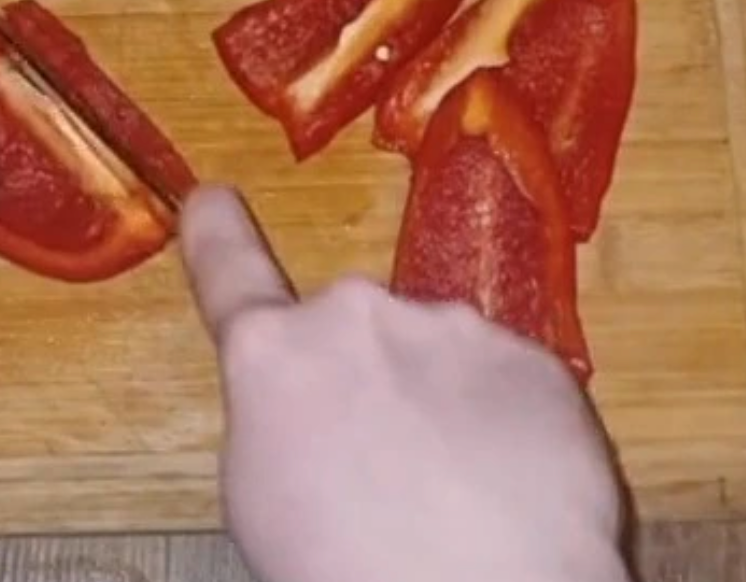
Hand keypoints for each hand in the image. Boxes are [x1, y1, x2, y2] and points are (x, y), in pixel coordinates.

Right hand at [177, 185, 629, 581]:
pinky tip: (503, 486)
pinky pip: (502, 382)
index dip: (217, 235)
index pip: (231, 275)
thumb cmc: (345, 569)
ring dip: (435, 403)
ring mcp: (454, 329)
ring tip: (448, 491)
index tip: (212, 199)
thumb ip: (273, 416)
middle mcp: (360, 316)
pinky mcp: (533, 359)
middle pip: (354, 335)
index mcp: (273, 355)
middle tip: (379, 466)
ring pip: (433, 356)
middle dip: (364, 381)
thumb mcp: (260, 498)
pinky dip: (500, 424)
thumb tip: (305, 404)